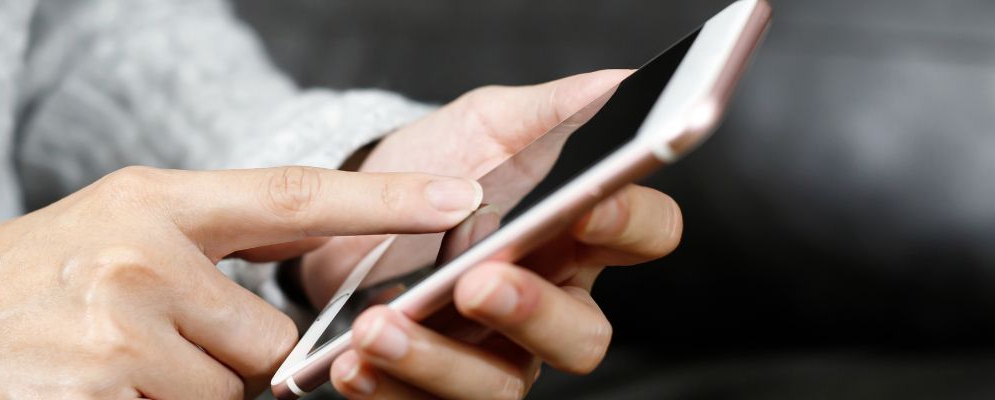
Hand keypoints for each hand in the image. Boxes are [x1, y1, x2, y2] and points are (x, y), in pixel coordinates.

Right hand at [0, 166, 481, 398]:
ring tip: (109, 372)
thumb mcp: (110, 233)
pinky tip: (93, 393)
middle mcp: (143, 255)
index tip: (461, 199)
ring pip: (229, 395)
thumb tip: (282, 323)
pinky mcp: (101, 393)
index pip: (291, 195)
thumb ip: (203, 258)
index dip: (385, 199)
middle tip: (152, 350)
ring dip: (187, 397)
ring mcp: (121, 330)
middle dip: (233, 364)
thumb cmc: (16, 286)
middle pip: (267, 344)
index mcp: (153, 201)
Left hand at [320, 70, 683, 397]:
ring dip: (439, 361)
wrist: (352, 206)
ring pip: (502, 385)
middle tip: (478, 282)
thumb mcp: (488, 123)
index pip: (644, 234)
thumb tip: (617, 82)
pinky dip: (388, 389)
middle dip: (533, 313)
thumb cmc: (437, 163)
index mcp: (577, 234)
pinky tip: (350, 362)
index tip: (588, 206)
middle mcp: (549, 302)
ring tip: (380, 327)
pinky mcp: (437, 383)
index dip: (629, 224)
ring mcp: (496, 351)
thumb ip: (551, 108)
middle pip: (583, 335)